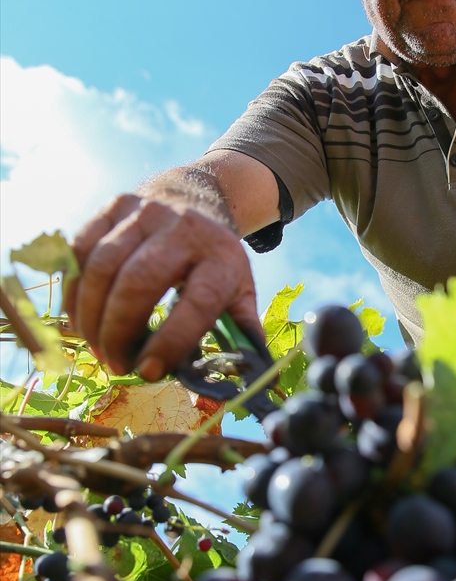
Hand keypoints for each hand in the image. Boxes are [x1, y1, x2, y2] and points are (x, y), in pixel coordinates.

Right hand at [66, 194, 260, 379]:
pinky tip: (80, 318)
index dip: (170, 341)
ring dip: (91, 316)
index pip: (195, 303)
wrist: (193, 197)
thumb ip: (242, 330)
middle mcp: (182, 230)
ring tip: (98, 347)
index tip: (149, 371)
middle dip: (120, 332)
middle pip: (138, 282)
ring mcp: (143, 213)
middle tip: (117, 365)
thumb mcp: (239, 288)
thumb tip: (257, 382)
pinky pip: (80, 251)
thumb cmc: (213, 258)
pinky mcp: (113, 207)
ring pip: (102, 267)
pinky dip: (74, 291)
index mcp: (220, 258)